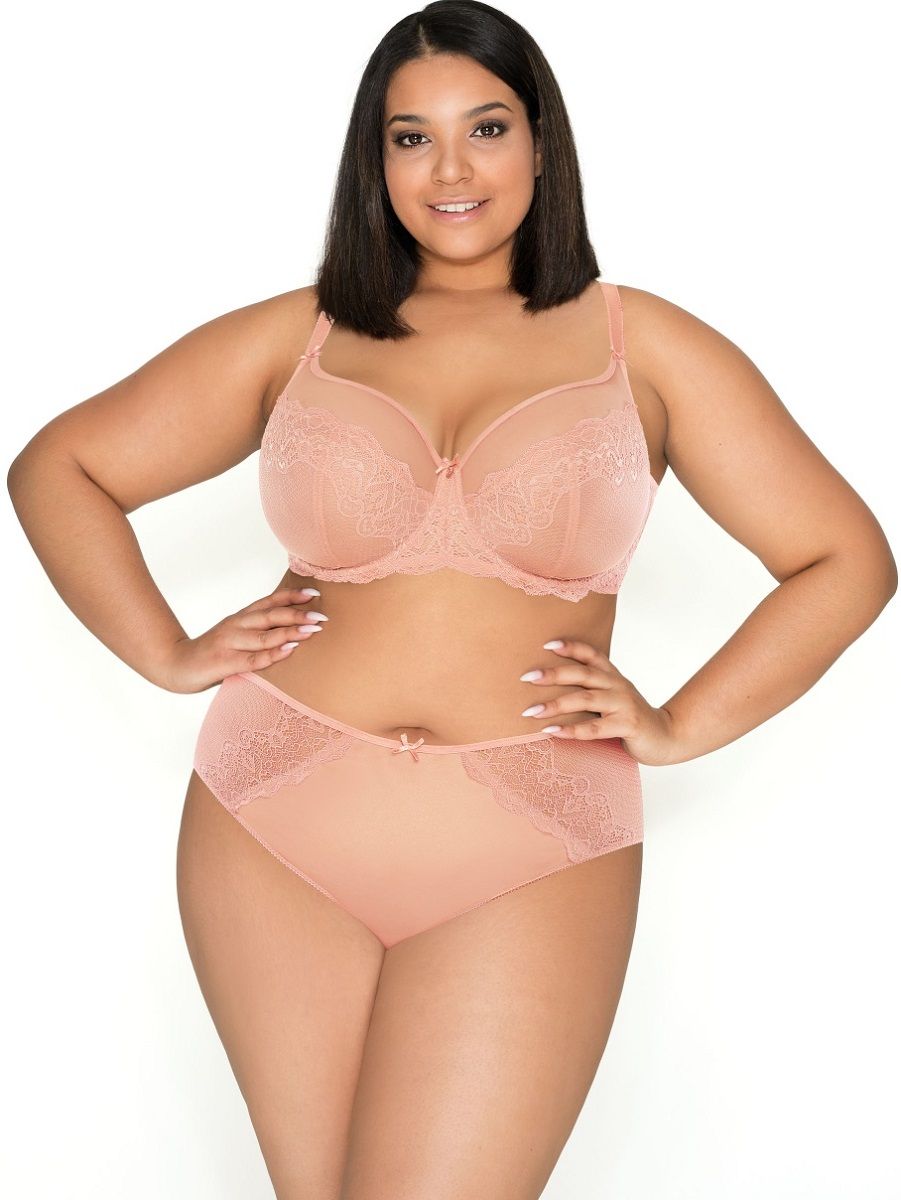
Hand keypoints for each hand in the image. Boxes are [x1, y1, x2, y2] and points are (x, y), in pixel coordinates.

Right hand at [158, 586, 327, 693]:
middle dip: (298, 614)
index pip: (270, 602)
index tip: (315, 594)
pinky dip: (273, 654)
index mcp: (241, 617)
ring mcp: (229, 643)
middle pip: (271, 615)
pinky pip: (253, 659)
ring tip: (312, 631)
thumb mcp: (236, 636)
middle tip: (322, 616)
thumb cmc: (214, 654)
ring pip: (264, 635)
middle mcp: (236, 625)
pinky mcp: (224, 662)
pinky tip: (289, 651)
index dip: (292, 596)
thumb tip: (293, 631)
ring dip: (290, 632)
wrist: (176, 666)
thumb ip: (258, 632)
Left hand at [518, 638, 677, 766]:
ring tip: (531, 711)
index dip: (571, 646)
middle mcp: (618, 685)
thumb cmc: (630, 717)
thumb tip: (551, 685)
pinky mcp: (628, 725)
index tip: (546, 644)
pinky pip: (595, 728)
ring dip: (555, 705)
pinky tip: (552, 732)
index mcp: (613, 676)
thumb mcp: (613, 697)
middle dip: (553, 674)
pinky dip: (572, 730)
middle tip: (527, 677)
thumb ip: (591, 690)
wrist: (667, 737)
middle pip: (583, 674)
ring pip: (585, 699)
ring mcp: (624, 704)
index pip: (591, 654)